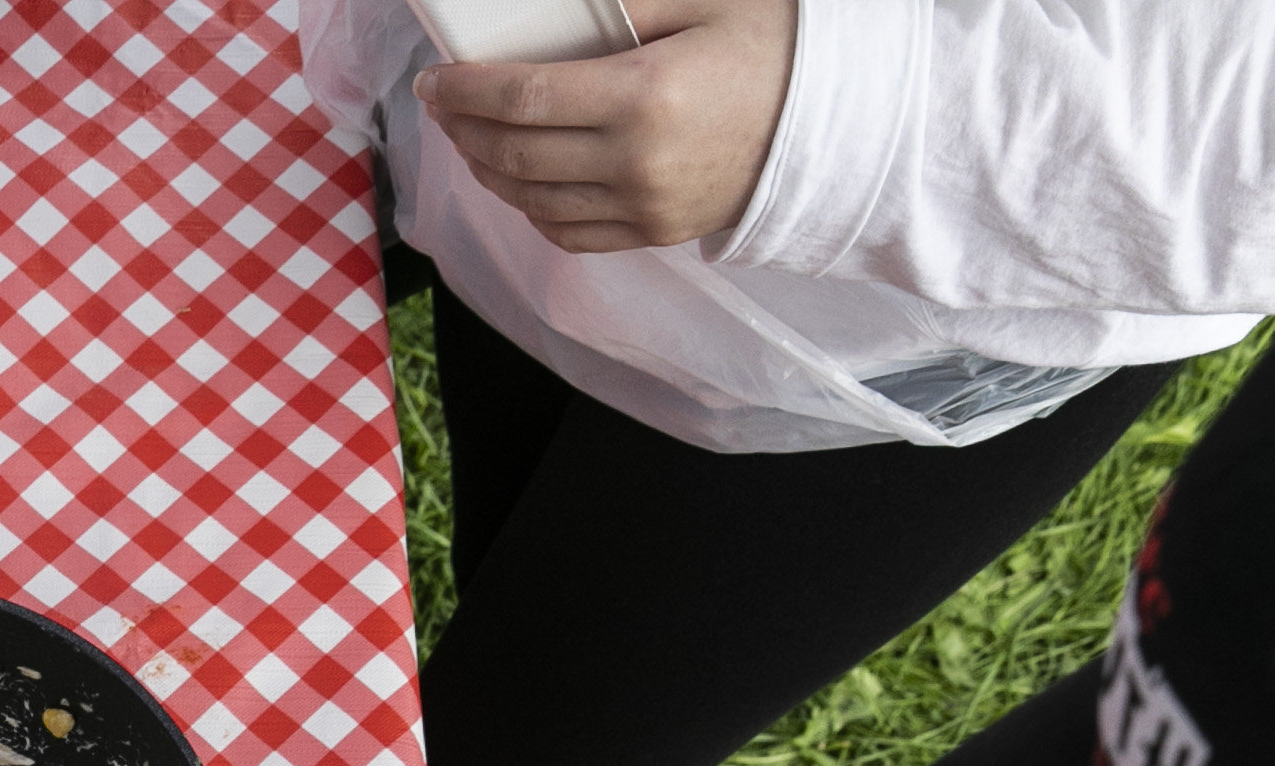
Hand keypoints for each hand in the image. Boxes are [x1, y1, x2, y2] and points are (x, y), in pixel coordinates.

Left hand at [417, 0, 796, 254]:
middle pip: (515, 152)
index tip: (435, 78)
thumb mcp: (704, 2)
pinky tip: (516, 176)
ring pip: (531, 198)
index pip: (523, 98)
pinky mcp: (653, 233)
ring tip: (469, 138)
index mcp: (646, 96)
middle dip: (463, 128)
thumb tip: (549, 9)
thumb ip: (623, 6)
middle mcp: (637, 162)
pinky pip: (566, 232)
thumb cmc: (773, 48)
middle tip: (442, 103)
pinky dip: (527, 206)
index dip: (465, 90)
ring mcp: (644, 207)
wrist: (839, 123)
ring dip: (487, 168)